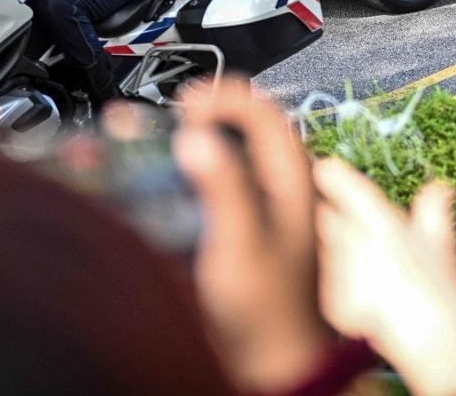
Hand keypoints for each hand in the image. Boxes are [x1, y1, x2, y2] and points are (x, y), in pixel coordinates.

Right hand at [173, 79, 327, 392]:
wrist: (269, 359)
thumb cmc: (265, 312)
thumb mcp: (239, 243)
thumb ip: (222, 186)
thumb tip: (199, 135)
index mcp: (293, 180)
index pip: (265, 112)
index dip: (227, 96)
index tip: (188, 101)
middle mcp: (282, 185)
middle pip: (249, 126)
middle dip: (208, 111)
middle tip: (173, 112)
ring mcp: (265, 204)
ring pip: (234, 151)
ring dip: (198, 137)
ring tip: (162, 132)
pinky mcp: (246, 224)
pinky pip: (222, 180)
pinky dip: (194, 168)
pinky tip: (169, 171)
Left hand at [314, 158, 455, 395]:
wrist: (433, 339)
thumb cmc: (442, 287)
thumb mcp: (441, 242)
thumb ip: (434, 209)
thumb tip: (439, 188)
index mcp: (381, 222)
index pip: (343, 186)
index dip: (333, 176)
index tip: (325, 167)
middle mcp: (356, 245)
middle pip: (328, 217)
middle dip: (337, 217)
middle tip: (358, 226)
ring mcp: (341, 276)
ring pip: (329, 250)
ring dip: (340, 251)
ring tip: (373, 268)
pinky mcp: (333, 303)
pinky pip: (331, 283)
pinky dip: (343, 284)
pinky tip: (368, 293)